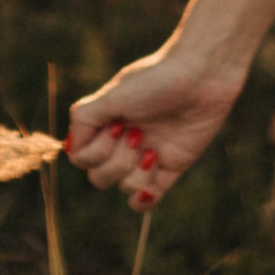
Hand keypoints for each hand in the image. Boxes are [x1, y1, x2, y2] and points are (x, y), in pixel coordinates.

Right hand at [68, 43, 246, 209]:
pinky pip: (148, 199)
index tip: (118, 124)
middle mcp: (122, 141)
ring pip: (123, 188)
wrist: (203, 76)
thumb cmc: (157, 79)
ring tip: (154, 148)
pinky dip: (145, 198)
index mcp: (105, 123)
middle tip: (139, 133)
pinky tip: (151, 187)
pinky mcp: (170, 167)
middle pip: (99, 178)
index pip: (81, 158)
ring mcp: (145, 156)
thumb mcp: (113, 95)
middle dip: (117, 161)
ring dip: (136, 173)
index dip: (95, 151)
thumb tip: (70, 147)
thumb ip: (85, 118)